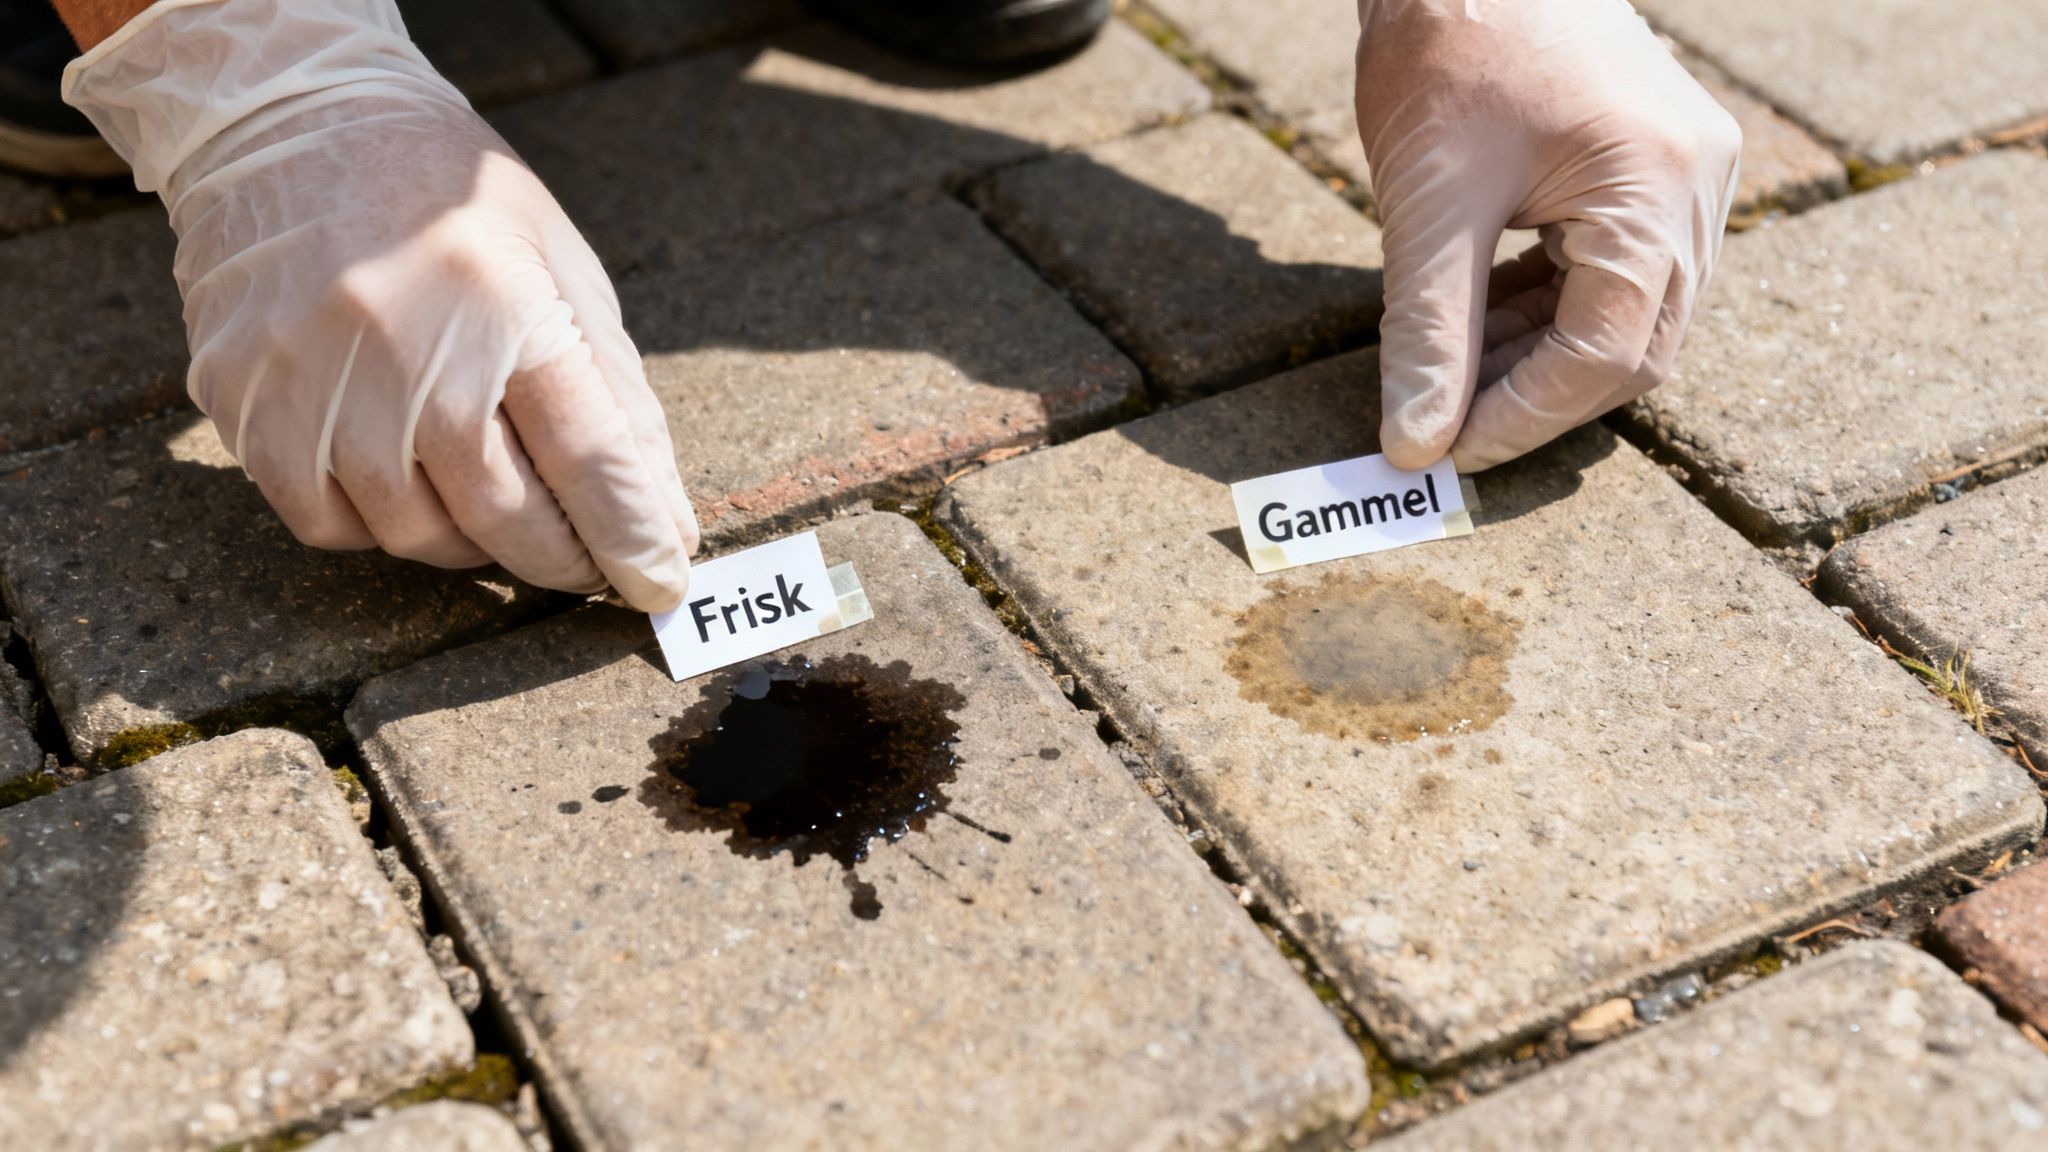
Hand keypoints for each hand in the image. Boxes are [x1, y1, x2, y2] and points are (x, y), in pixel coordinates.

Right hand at [63, 0, 697, 610]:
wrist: (288, 122)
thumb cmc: (452, 201)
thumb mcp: (561, 267)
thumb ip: (617, 396)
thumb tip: (665, 522)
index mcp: (501, 300)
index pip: (587, 456)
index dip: (631, 537)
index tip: (661, 585)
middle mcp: (402, 348)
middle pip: (505, 517)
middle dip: (564, 561)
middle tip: (591, 564)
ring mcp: (312, 382)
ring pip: (418, 537)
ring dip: (476, 545)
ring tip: (498, 505)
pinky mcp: (246, 404)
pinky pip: (330, 524)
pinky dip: (383, 526)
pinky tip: (408, 482)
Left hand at [1355, 0, 1740, 471]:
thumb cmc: (1448, 46)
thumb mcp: (1428, 201)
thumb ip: (1429, 332)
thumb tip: (1415, 445)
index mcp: (1658, 185)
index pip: (1608, 353)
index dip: (1525, 418)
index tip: (1446, 455)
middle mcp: (1699, 183)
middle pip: (1635, 344)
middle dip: (1538, 396)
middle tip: (1449, 431)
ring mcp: (1688, 171)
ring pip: (1629, 313)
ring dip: (1541, 356)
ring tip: (1454, 377)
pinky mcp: (1657, 163)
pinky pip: (1617, 268)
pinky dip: (1551, 308)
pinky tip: (1484, 324)